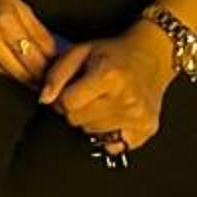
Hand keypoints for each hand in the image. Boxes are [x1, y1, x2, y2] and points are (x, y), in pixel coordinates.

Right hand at [0, 0, 56, 84]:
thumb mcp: (14, 1)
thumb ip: (36, 28)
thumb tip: (53, 52)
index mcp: (4, 18)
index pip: (37, 56)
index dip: (51, 65)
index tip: (58, 67)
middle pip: (24, 72)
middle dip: (39, 75)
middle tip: (48, 74)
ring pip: (10, 75)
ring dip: (23, 73)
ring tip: (30, 66)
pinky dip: (4, 66)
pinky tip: (6, 56)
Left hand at [40, 23, 175, 155]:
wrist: (151, 57)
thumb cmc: (113, 53)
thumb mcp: (81, 51)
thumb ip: (57, 74)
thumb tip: (45, 99)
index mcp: (109, 76)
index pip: (68, 103)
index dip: (62, 97)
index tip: (69, 90)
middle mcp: (127, 99)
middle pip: (78, 120)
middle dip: (75, 109)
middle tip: (87, 94)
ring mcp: (139, 117)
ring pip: (93, 133)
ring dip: (91, 120)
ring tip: (102, 101)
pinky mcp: (147, 129)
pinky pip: (113, 144)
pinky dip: (108, 132)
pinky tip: (114, 114)